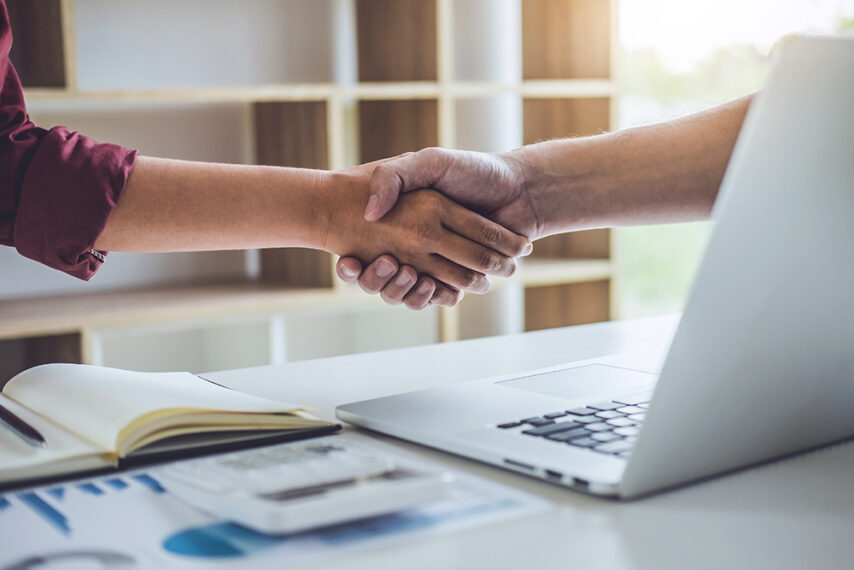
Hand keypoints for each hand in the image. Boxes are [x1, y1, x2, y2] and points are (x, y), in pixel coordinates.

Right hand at [337, 148, 539, 305]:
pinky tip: (432, 284)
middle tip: (385, 264)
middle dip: (376, 279)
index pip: (364, 250)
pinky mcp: (461, 278)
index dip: (351, 265)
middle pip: (381, 280)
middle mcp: (416, 245)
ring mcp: (438, 264)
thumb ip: (395, 177)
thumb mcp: (430, 162)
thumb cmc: (475, 171)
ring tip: (408, 272)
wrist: (522, 190)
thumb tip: (370, 213)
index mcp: (403, 221)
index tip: (347, 262)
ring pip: (407, 293)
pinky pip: (439, 296)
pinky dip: (433, 296)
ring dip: (403, 290)